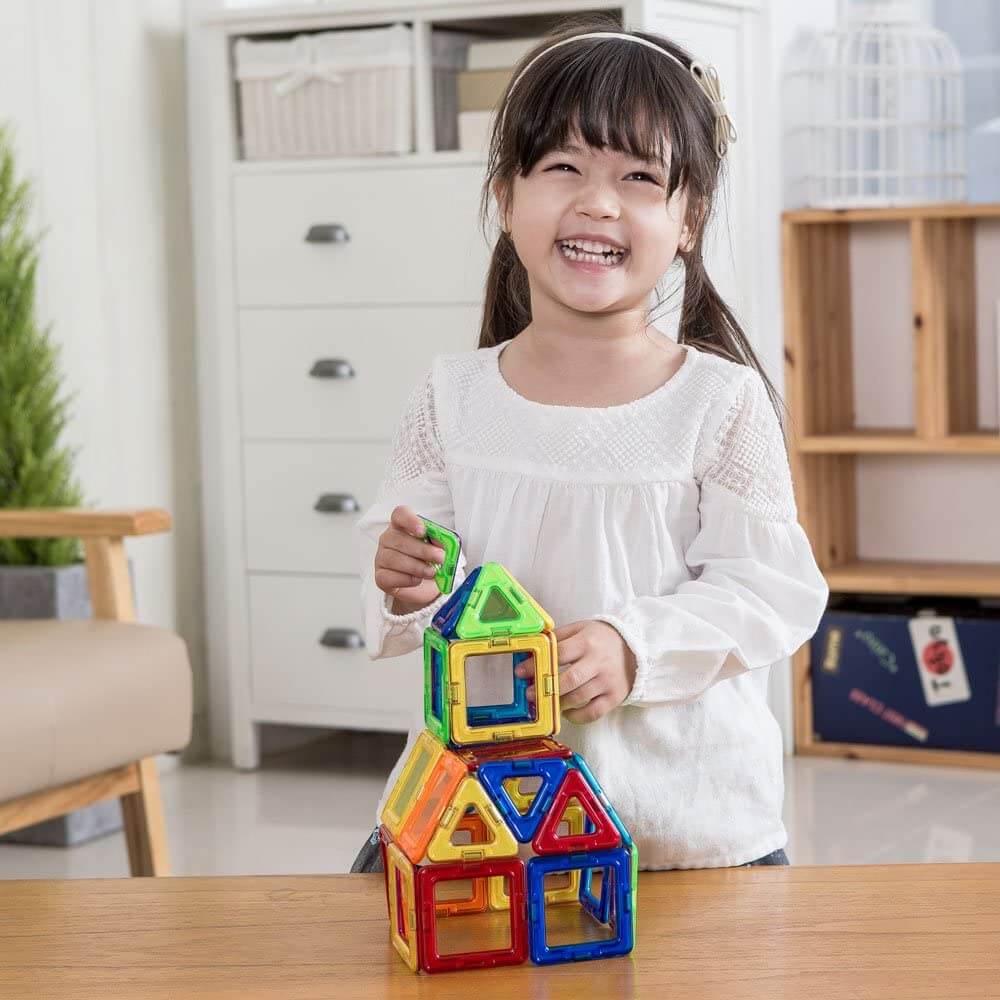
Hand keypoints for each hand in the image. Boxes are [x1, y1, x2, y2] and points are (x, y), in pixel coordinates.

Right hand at [373, 505, 444, 612]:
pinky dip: (407, 579)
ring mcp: (381, 558)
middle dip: (423, 550)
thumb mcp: (437, 547)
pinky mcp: (381, 577)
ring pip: (394, 559)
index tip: (423, 531)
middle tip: (440, 557)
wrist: (425, 584)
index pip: (400, 514)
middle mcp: (388, 539)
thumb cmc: (429, 560)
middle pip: (399, 540)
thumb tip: (442, 544)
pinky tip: (418, 579)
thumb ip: (439, 542)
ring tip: (432, 572)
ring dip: (417, 566)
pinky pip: (390, 577)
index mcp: (402, 526)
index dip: (410, 520)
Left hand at [515, 620, 636, 724]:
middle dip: (547, 688)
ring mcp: (607, 681)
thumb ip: (559, 637)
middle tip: (530, 694)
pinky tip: (566, 712)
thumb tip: (534, 647)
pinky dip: (577, 716)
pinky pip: (594, 712)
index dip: (537, 664)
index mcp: (587, 642)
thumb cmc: (601, 638)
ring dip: (558, 703)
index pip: (558, 654)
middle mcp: (598, 662)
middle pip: (569, 679)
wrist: (635, 648)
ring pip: (579, 697)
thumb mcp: (581, 629)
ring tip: (546, 702)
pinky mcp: (615, 696)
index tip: (521, 672)